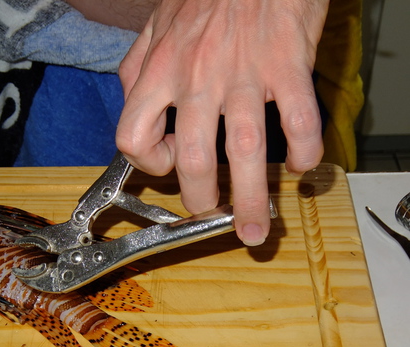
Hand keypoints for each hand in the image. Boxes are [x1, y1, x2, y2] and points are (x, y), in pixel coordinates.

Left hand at [116, 0, 328, 245]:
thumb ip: (137, 70)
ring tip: (254, 227)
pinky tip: (301, 164)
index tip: (168, 163)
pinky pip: (299, 122)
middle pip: (193, 161)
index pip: (133, 137)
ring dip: (251, 200)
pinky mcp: (288, 66)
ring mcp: (244, 74)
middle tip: (210, 213)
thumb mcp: (154, 28)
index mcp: (159, 72)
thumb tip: (134, 105)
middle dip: (200, 201)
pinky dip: (303, 152)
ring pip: (245, 152)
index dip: (148, 162)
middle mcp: (197, 78)